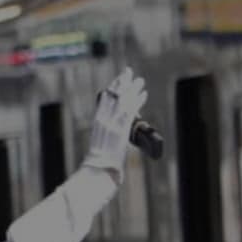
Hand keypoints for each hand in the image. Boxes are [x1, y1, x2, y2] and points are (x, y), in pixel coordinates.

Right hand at [84, 67, 147, 184]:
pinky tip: (143, 94)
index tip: (119, 78)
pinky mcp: (121, 130)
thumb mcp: (100, 140)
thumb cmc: (99, 159)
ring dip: (133, 89)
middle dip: (123, 81)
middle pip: (114, 95)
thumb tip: (115, 127)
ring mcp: (112, 124)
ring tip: (140, 81)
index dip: (113, 85)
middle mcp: (104, 119)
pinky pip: (131, 111)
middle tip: (130, 72)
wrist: (98, 169)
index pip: (105, 98)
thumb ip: (106, 130)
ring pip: (123, 100)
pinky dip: (138, 101)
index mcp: (97, 120)